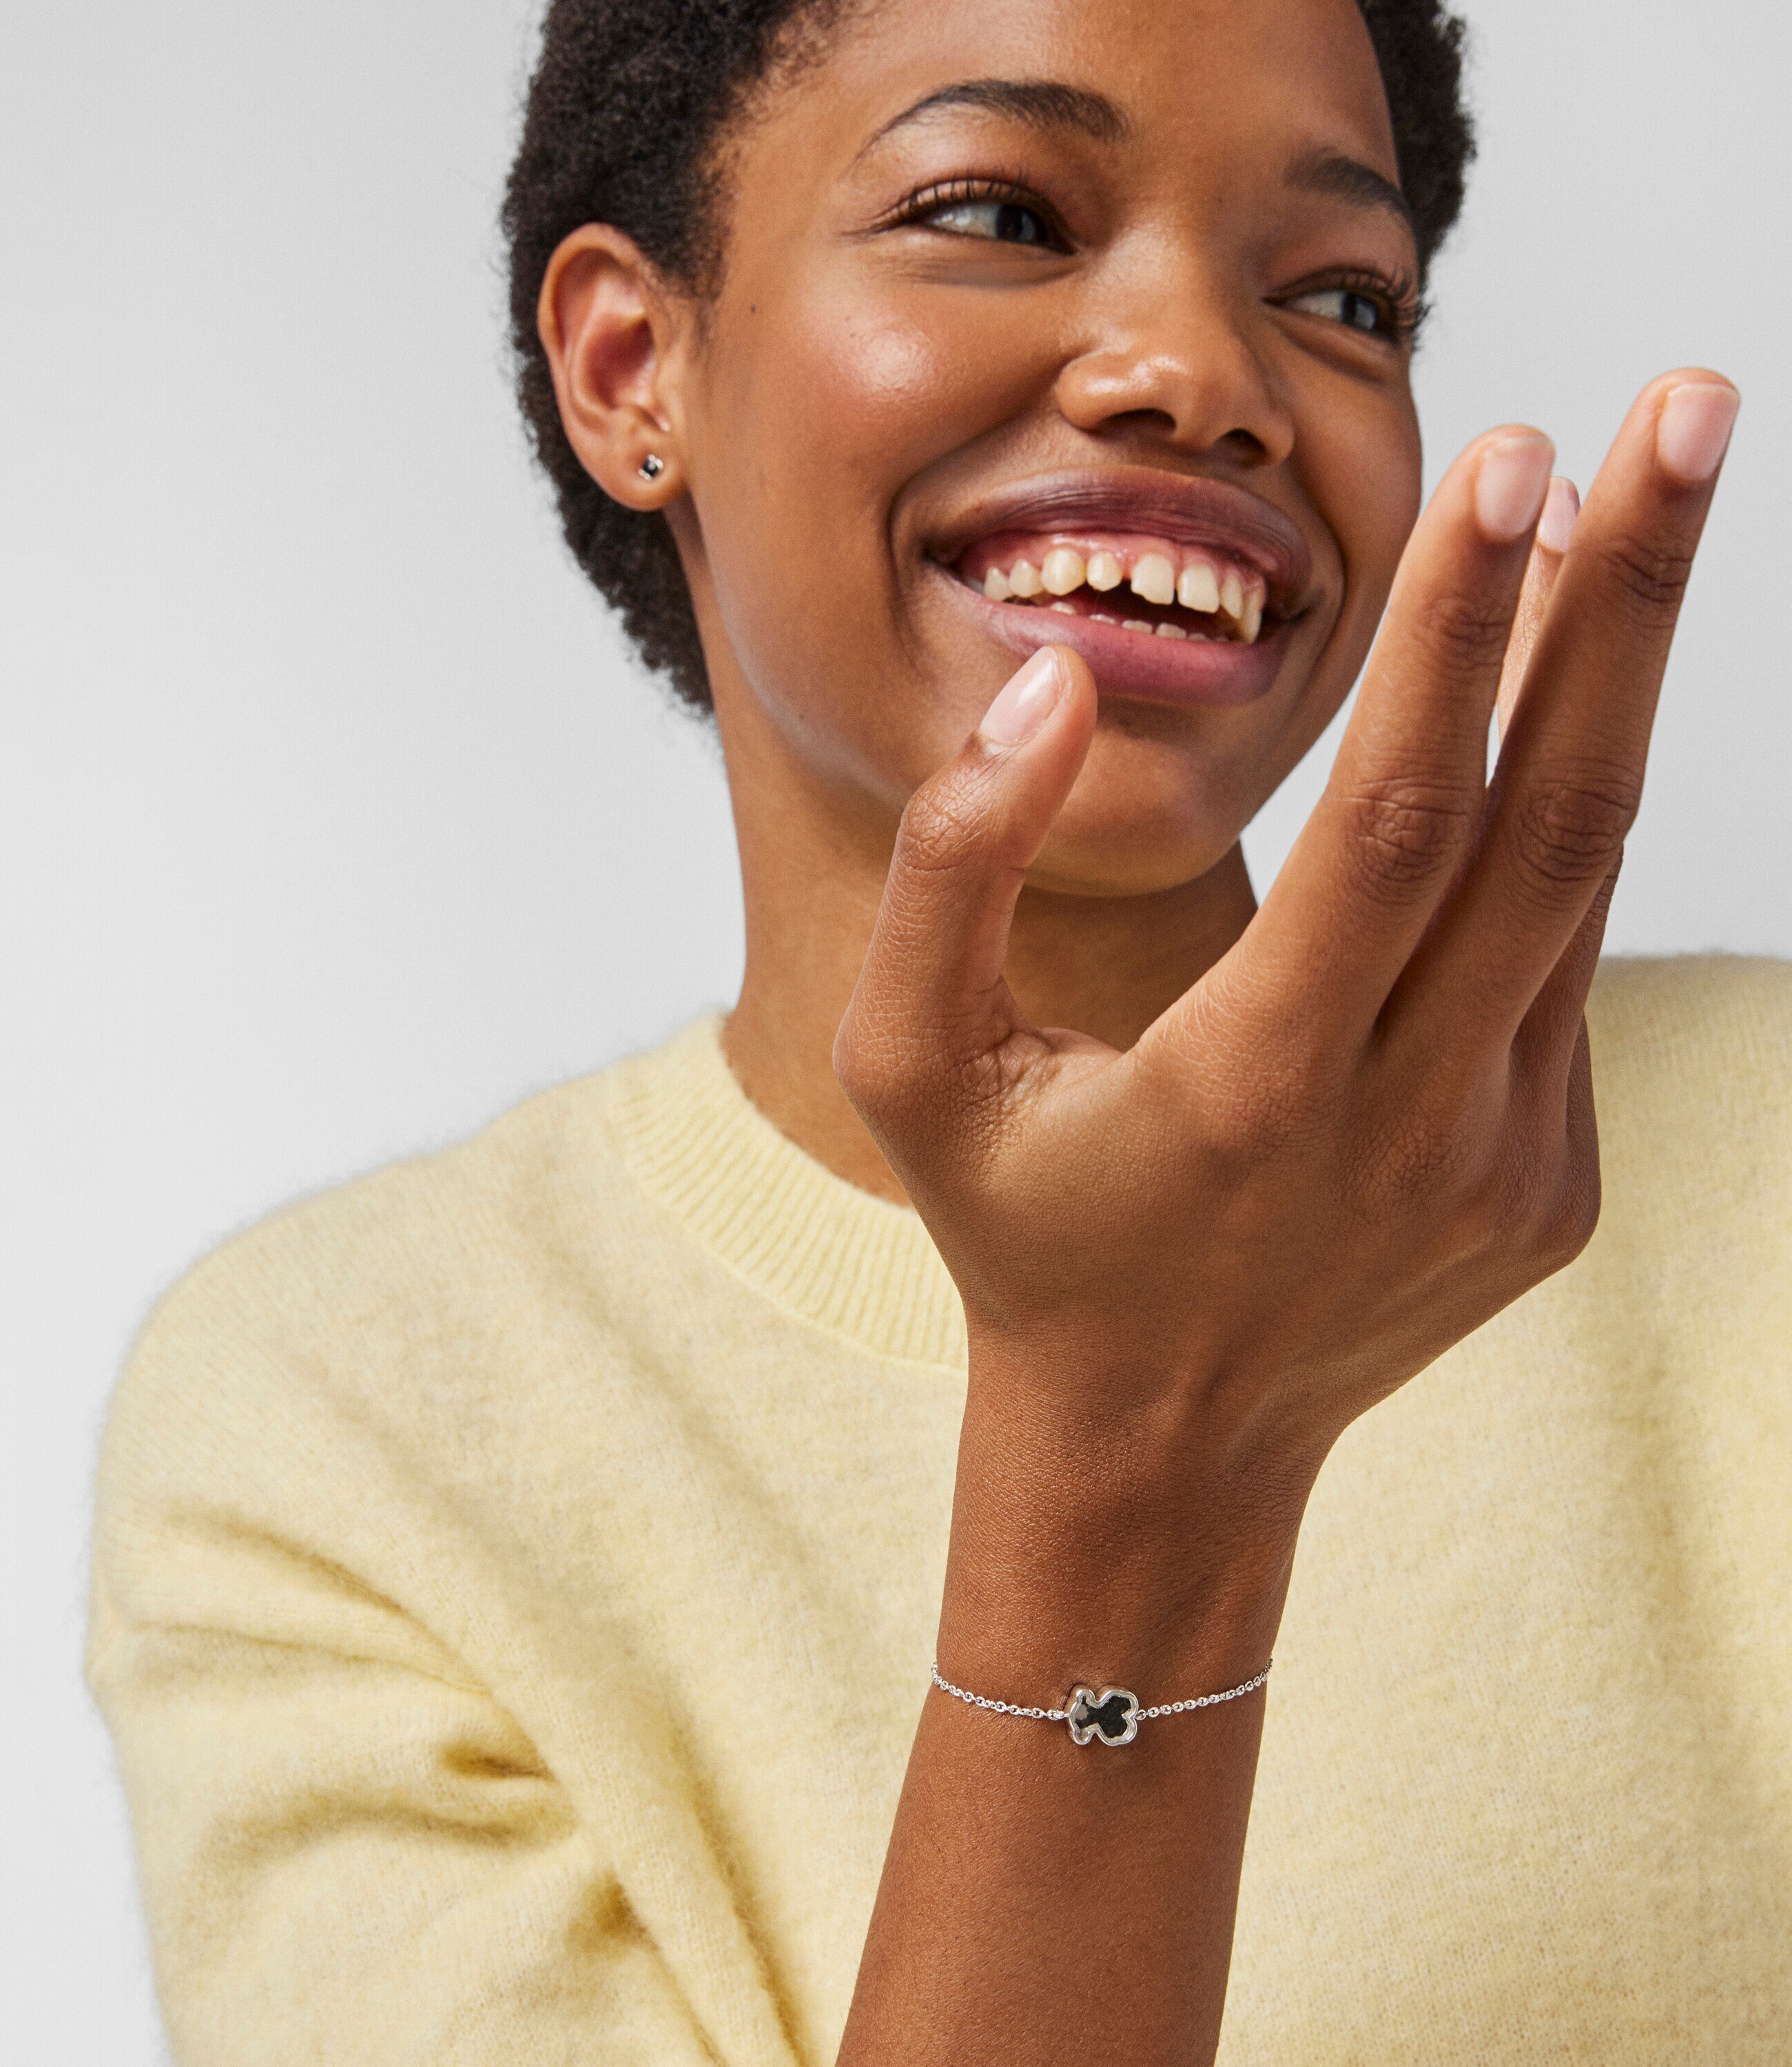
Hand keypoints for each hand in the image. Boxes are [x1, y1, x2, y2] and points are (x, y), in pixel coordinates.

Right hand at [835, 372, 1737, 1586]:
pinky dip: (1549, 832)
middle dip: (1623, 605)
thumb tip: (1054, 681)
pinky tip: (1521, 735)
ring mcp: (1505, 1163)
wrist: (1158, 1446)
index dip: (1461, 642)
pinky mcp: (1551, 1182)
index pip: (1394, 833)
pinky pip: (1557, 973)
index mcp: (1253, 1091)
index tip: (1523, 458)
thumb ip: (951, 869)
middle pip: (1551, 831)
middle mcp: (1411, 1125)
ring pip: (1587, 884)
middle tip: (1682, 409)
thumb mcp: (908, 1064)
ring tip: (1650, 503)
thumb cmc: (1019, 1233)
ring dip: (1618, 685)